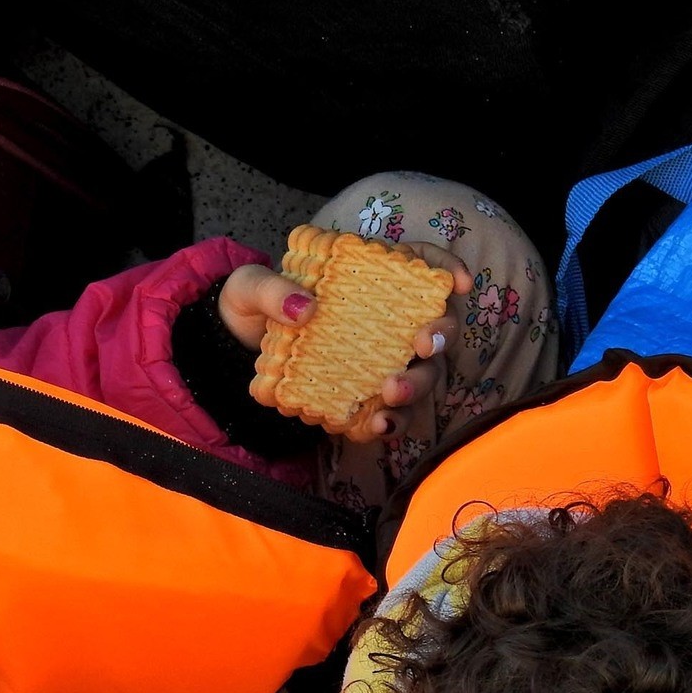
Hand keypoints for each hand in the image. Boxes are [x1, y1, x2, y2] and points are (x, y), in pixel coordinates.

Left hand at [219, 244, 474, 437]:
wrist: (233, 348)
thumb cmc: (252, 304)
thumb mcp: (249, 288)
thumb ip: (270, 291)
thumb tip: (305, 310)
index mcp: (369, 278)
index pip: (421, 265)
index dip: (447, 268)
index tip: (458, 282)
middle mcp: (385, 320)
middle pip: (435, 325)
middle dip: (442, 335)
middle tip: (424, 344)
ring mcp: (378, 361)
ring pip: (421, 373)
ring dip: (415, 386)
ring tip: (389, 396)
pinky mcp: (361, 397)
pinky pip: (387, 414)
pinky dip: (388, 424)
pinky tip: (376, 427)